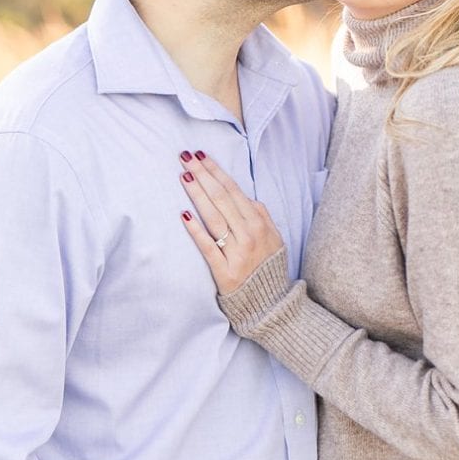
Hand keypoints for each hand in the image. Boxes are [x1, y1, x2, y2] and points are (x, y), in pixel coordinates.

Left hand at [178, 150, 284, 294]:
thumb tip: (248, 198)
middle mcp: (249, 235)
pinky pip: (208, 247)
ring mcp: (236, 253)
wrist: (271, 303)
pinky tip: (184, 215)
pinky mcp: (224, 271)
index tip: (201, 156)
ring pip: (214, 218)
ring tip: (184, 176)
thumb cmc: (268, 267)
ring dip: (197, 194)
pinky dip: (196, 231)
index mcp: (260, 223)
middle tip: (185, 157)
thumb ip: (262, 216)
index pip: (233, 190)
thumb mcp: (274, 238)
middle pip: (222, 199)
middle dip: (203, 175)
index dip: (216, 171)